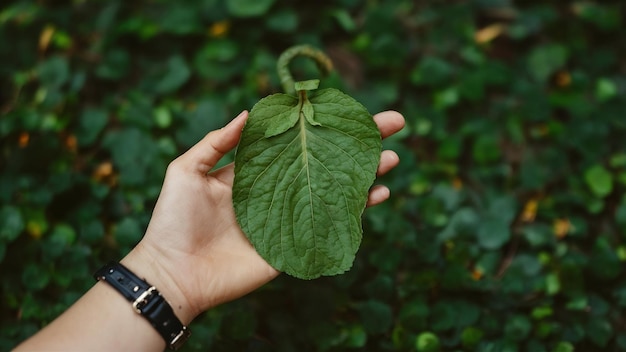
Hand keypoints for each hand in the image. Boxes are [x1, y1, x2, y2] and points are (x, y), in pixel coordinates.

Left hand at [122, 110, 404, 323]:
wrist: (173, 272)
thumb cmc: (174, 220)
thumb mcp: (186, 170)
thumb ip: (217, 142)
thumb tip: (250, 110)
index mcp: (256, 171)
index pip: (298, 141)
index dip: (324, 125)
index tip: (350, 109)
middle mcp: (280, 190)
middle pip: (327, 162)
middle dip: (360, 144)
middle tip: (393, 124)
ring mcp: (291, 216)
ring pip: (337, 190)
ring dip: (367, 173)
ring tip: (393, 157)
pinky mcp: (295, 243)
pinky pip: (332, 223)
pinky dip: (358, 210)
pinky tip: (377, 194)